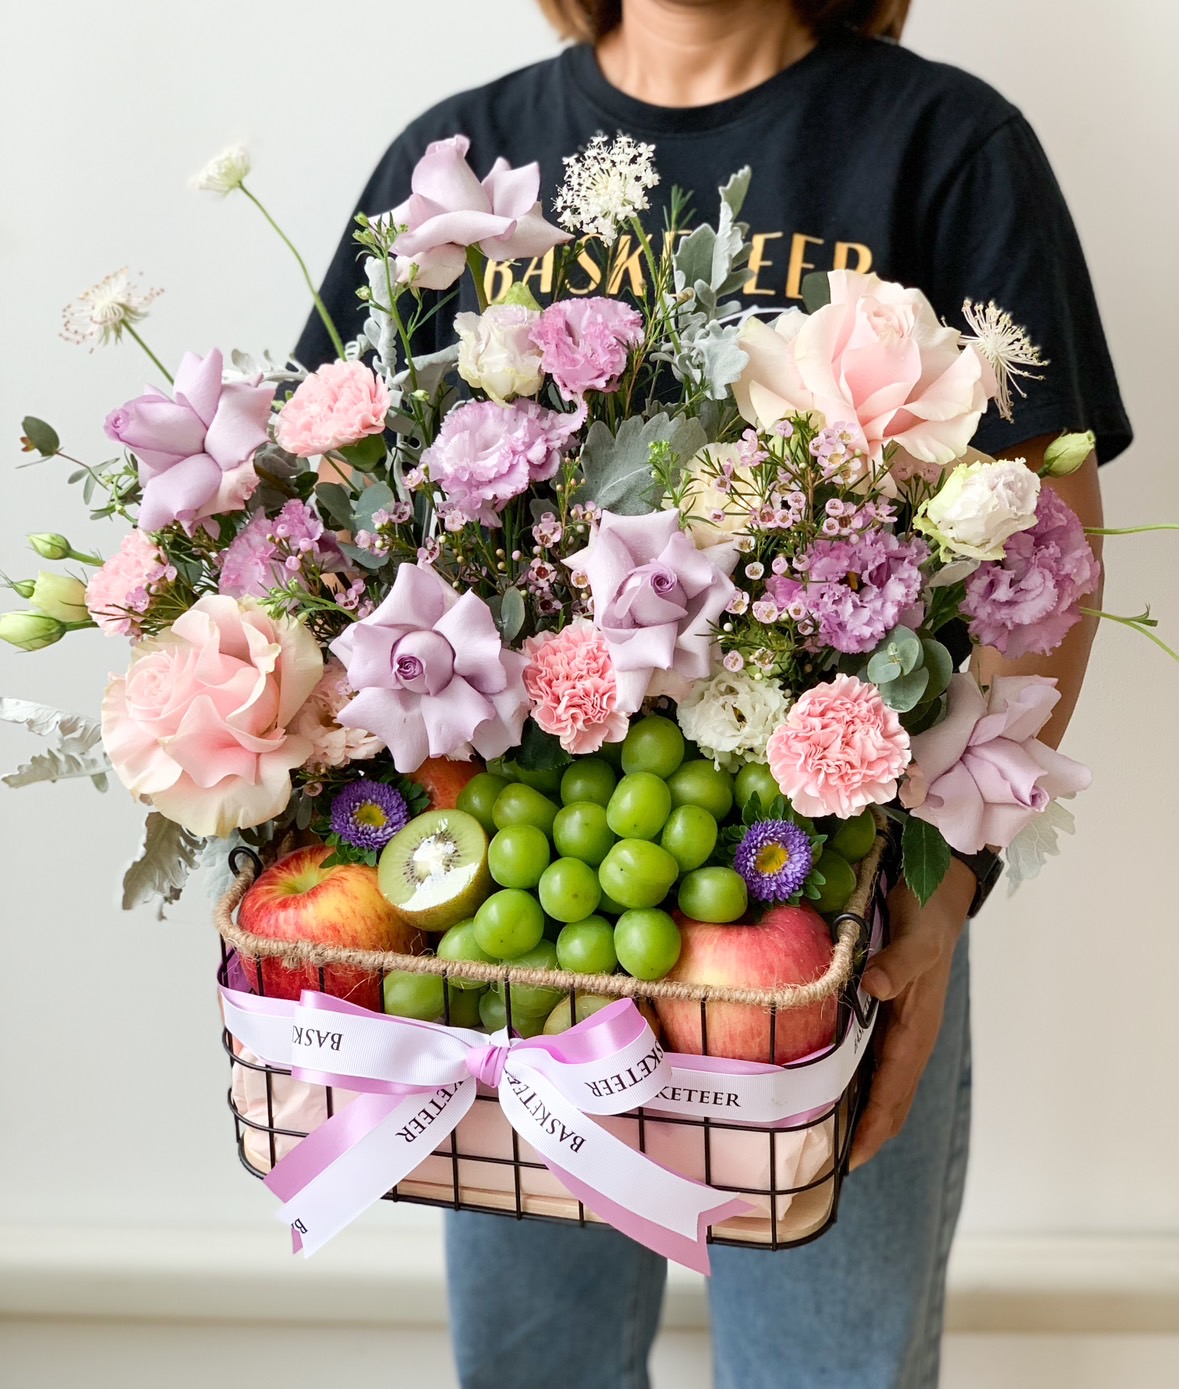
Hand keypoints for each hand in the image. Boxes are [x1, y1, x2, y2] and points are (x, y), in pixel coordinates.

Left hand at [848, 859, 974, 1169]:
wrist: (939, 896)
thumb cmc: (927, 919)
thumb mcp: (916, 938)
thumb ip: (897, 963)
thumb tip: (874, 985)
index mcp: (916, 1031)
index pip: (892, 1093)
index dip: (871, 1128)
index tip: (848, 1162)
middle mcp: (908, 1039)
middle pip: (888, 1102)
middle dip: (863, 1136)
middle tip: (822, 1165)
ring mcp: (900, 1030)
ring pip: (879, 1085)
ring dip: (857, 1114)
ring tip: (819, 1139)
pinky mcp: (888, 1016)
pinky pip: (871, 1061)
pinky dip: (852, 1083)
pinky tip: (825, 1087)